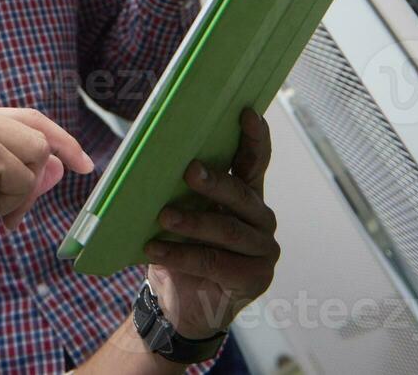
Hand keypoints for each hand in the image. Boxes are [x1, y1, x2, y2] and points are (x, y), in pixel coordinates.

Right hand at [0, 101, 93, 279]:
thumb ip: (23, 171)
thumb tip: (61, 162)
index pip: (29, 119)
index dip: (61, 142)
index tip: (83, 164)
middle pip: (38, 136)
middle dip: (33, 181)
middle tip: (5, 216)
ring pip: (37, 155)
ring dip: (18, 193)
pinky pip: (24, 178)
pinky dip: (9, 203)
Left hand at [144, 109, 279, 339]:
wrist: (181, 305)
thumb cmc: (180, 249)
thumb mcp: (181, 213)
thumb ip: (181, 189)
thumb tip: (155, 154)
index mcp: (245, 195)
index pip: (254, 161)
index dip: (254, 138)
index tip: (246, 113)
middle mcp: (260, 218)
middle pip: (240, 194)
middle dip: (214, 181)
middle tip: (189, 171)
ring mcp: (263, 249)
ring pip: (227, 230)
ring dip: (193, 223)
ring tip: (164, 217)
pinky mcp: (255, 278)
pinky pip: (215, 262)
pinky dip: (181, 255)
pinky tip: (154, 249)